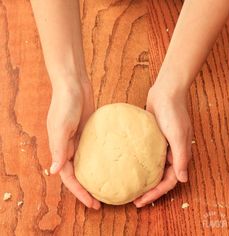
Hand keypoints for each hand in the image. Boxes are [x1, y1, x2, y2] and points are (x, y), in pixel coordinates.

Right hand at [47, 78, 100, 209]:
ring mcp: (80, 140)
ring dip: (94, 176)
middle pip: (77, 174)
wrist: (73, 84)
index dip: (79, 192)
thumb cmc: (65, 103)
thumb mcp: (61, 126)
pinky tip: (112, 164)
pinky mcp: (90, 132)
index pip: (69, 177)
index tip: (93, 204)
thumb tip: (54, 172)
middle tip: (101, 201)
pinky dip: (101, 160)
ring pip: (86, 163)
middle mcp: (69, 147)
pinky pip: (95, 150)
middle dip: (87, 189)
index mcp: (60, 149)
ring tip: (107, 186)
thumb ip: (58, 148)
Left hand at [134, 82, 192, 207]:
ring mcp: (161, 146)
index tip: (141, 201)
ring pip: (153, 168)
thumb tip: (183, 180)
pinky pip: (147, 155)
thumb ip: (180, 157)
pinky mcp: (152, 138)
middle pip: (161, 178)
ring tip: (131, 186)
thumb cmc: (173, 112)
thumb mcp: (178, 136)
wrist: (166, 92)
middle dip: (149, 190)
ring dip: (144, 179)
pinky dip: (140, 163)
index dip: (156, 194)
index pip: (169, 182)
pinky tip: (129, 166)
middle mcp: (171, 153)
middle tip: (134, 199)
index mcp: (179, 155)